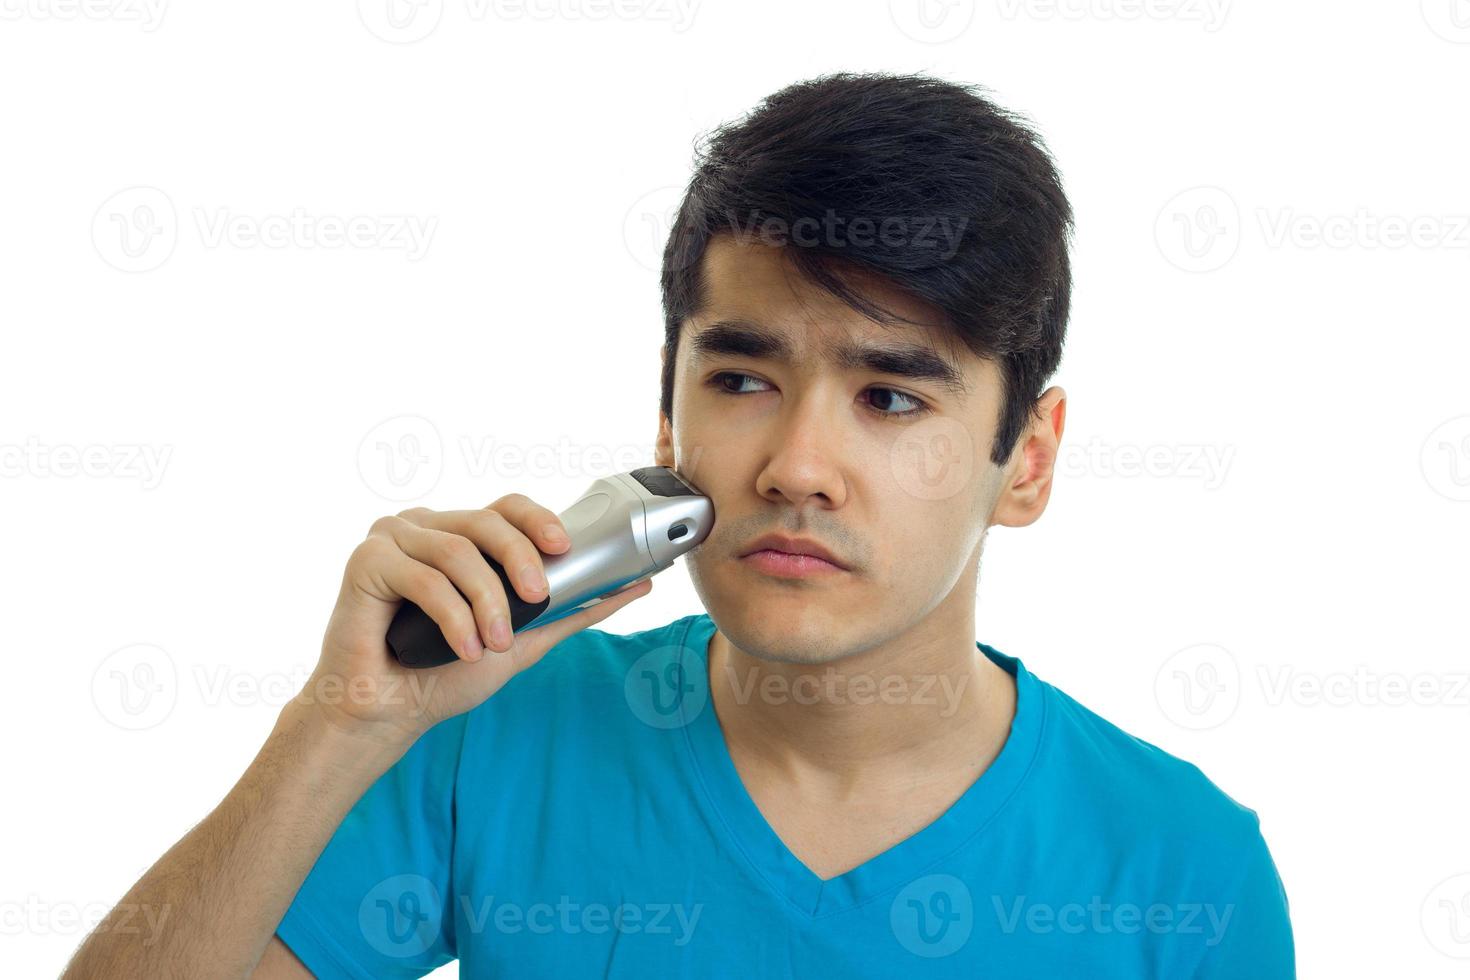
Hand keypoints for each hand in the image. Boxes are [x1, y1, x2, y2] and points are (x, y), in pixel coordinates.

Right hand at [306, 493, 651, 745]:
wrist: (388, 715)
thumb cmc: (445, 674)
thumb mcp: (524, 640)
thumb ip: (574, 610)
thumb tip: (638, 585)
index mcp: (460, 534)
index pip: (506, 507)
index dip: (538, 519)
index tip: (564, 547)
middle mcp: (426, 527)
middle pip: (487, 520)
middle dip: (520, 559)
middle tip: (538, 600)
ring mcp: (392, 539)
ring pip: (458, 551)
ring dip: (486, 602)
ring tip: (492, 644)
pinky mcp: (364, 561)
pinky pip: (421, 577)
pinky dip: (450, 615)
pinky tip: (461, 647)